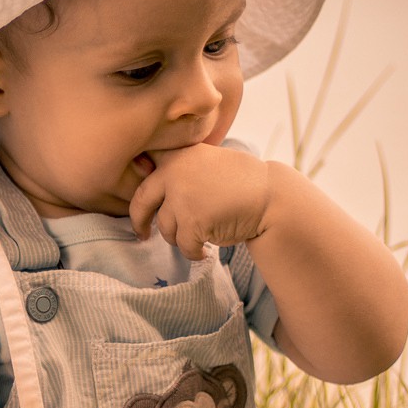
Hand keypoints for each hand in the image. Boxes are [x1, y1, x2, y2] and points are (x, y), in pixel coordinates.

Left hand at [129, 144, 274, 258]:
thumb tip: (145, 170)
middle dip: (139, 220)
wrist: (271, 198)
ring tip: (198, 235)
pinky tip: (205, 250)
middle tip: (141, 232)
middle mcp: (174, 174)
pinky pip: (183, 245)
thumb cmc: (242, 181)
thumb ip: (180, 167)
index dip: (137, 174)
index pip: (144, 162)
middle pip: (140, 201)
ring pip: (165, 228)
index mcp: (178, 156)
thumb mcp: (207, 161)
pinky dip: (193, 252)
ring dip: (178, 237)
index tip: (136, 186)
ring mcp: (182, 199)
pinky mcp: (192, 223)